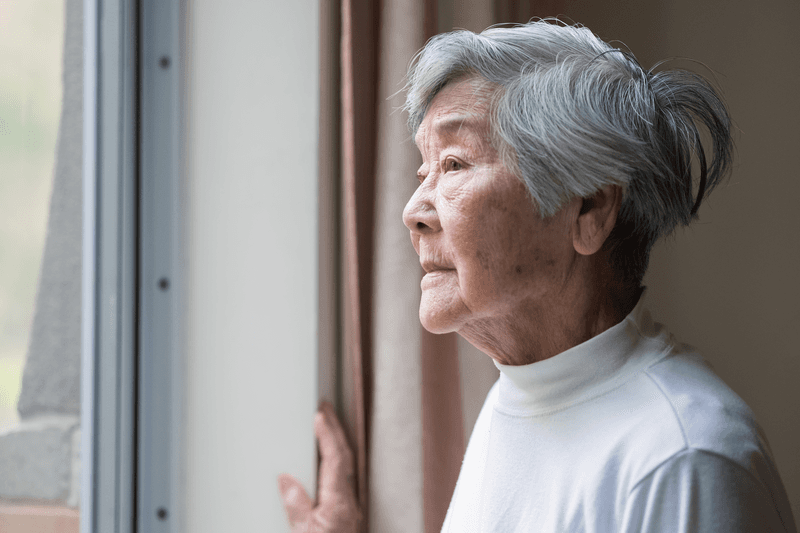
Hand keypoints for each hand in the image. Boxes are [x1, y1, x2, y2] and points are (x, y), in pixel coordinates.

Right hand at [278, 402, 360, 532]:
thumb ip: (296, 506)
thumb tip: (286, 479)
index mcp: (338, 501)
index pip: (336, 459)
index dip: (328, 434)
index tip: (318, 415)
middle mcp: (348, 500)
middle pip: (345, 456)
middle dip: (336, 429)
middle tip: (324, 408)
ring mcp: (349, 507)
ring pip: (347, 466)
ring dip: (337, 443)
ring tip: (326, 425)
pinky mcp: (346, 514)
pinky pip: (343, 478)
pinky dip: (336, 461)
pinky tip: (328, 460)